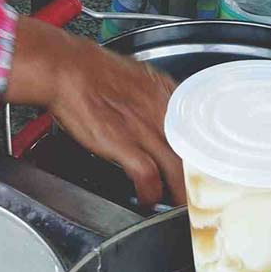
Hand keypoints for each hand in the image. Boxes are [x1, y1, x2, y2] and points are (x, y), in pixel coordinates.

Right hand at [6, 19, 185, 207]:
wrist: (67, 68)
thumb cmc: (94, 71)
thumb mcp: (138, 76)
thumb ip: (157, 95)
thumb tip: (166, 109)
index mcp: (167, 95)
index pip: (200, 130)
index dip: (203, 152)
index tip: (203, 164)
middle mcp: (162, 113)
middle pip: (194, 154)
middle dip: (198, 177)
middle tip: (197, 190)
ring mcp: (144, 129)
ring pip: (178, 169)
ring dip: (180, 192)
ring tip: (177, 203)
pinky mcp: (123, 144)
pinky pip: (148, 177)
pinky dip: (151, 193)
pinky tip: (147, 198)